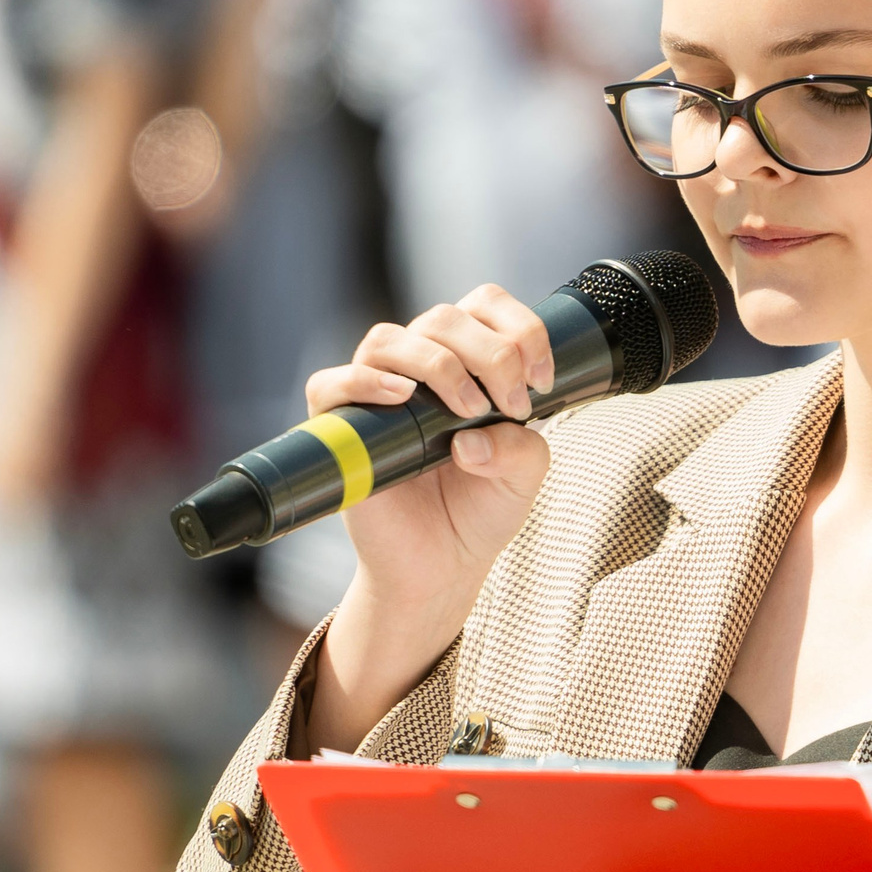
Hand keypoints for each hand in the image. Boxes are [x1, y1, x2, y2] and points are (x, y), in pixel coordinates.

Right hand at [307, 287, 556, 587]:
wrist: (441, 566)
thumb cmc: (480, 510)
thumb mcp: (524, 475)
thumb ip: (521, 448)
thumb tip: (469, 437)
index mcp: (468, 363)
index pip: (486, 305)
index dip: (521, 328)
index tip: (542, 380)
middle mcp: (419, 369)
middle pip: (443, 317)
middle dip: (490, 354)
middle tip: (511, 406)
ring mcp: (376, 395)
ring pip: (388, 339)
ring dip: (438, 364)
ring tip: (468, 411)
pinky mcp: (340, 427)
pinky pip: (329, 383)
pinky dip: (364, 381)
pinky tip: (402, 398)